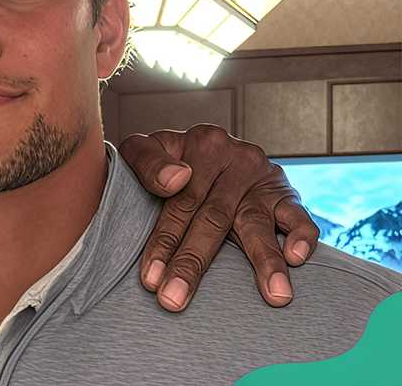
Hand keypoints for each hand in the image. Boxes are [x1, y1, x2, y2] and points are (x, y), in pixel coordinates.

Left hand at [119, 124, 318, 311]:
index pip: (180, 202)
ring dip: (265, 261)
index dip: (163, 242)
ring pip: (257, 222)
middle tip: (176, 300)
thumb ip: (147, 161)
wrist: (204, 148)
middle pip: (213, 218)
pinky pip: (299, 215)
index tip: (151, 279)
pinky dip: (302, 237)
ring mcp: (262, 177)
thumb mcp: (143, 148)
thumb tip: (175, 180)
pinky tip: (296, 259)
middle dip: (192, 263)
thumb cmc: (166, 160)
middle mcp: (235, 159)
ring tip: (272, 296)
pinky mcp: (285, 193)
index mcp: (200, 145)